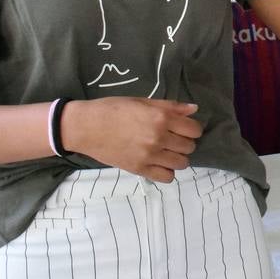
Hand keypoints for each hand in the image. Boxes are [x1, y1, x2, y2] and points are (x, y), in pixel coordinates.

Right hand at [60, 97, 202, 182]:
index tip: (184, 129)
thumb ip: (170, 106)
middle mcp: (158, 137)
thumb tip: (194, 109)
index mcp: (161, 118)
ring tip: (167, 152)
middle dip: (185, 142)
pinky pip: (167, 177)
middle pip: (189, 147)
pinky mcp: (139, 169)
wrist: (85, 127)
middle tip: (173, 140)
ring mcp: (149, 156)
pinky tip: (160, 163)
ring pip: (181, 163)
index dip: (192, 129)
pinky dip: (167, 171)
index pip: (194, 129)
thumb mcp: (142, 101)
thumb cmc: (113, 109)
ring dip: (178, 158)